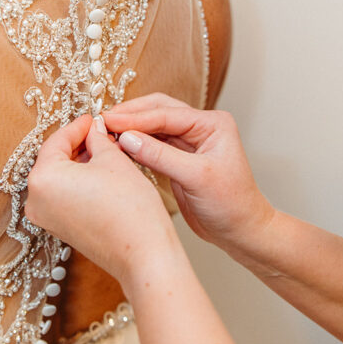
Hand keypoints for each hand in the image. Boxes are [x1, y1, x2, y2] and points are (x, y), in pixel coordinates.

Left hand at [26, 113, 181, 293]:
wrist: (143, 254)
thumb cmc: (129, 209)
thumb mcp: (113, 160)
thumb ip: (97, 139)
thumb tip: (94, 129)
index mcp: (42, 178)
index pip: (57, 141)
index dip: (78, 126)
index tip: (94, 118)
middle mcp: (35, 199)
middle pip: (54, 160)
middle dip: (79, 144)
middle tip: (102, 132)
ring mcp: (45, 217)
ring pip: (59, 178)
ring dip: (79, 163)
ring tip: (106, 150)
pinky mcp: (59, 229)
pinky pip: (63, 195)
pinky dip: (78, 182)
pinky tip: (101, 173)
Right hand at [104, 94, 274, 254]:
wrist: (241, 232)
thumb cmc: (231, 205)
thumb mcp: (196, 178)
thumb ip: (161, 156)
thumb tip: (126, 138)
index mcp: (212, 124)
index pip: (166, 114)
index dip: (134, 118)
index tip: (107, 121)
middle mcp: (200, 127)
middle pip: (157, 111)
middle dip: (130, 115)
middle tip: (101, 121)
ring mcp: (188, 142)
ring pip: (152, 127)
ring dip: (130, 129)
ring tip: (104, 133)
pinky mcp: (178, 158)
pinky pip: (151, 144)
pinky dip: (134, 144)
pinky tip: (117, 147)